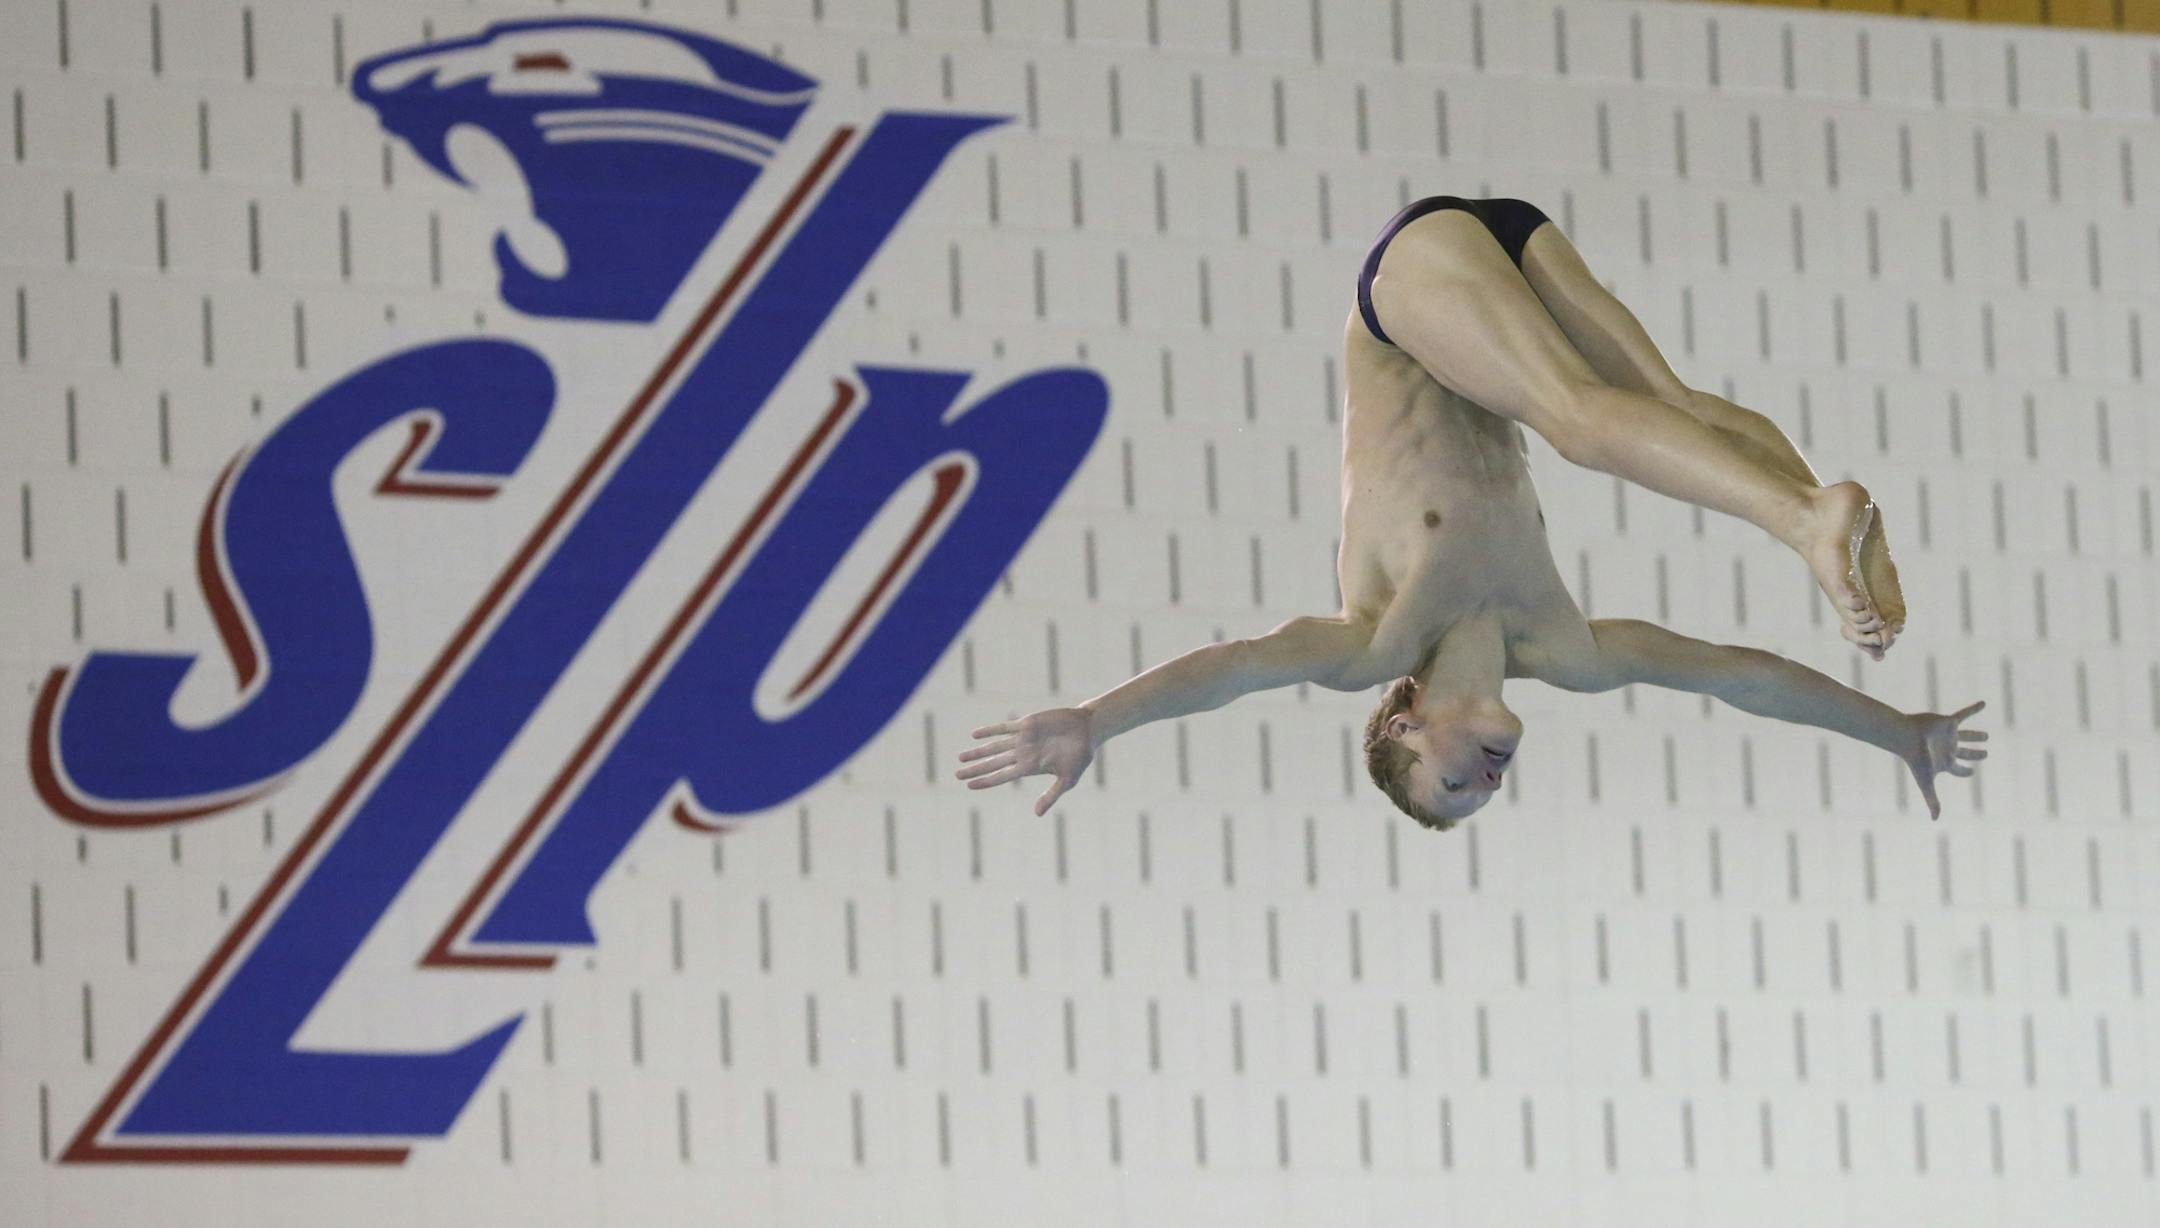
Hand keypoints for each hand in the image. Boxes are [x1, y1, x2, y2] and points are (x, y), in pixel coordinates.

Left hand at [955, 708, 1096, 814]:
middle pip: (993, 764)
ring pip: (994, 747)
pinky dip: (990, 730)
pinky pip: (1004, 727)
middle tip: (956, 775)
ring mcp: (1023, 739)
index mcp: (1030, 768)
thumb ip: (1052, 795)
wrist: (1088, 730)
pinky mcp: (1027, 724)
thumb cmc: (1080, 756)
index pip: (1002, 776)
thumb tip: (1037, 814)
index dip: (985, 781)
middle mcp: (1023, 754)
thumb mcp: (1068, 780)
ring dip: (978, 752)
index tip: (969, 786)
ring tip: (961, 757)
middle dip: (975, 769)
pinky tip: (975, 734)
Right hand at [1901, 700, 1988, 819]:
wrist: (1905, 736)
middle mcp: (1948, 748)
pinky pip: (1964, 714)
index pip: (1959, 770)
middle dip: (1975, 755)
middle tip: (1985, 754)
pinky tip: (1984, 703)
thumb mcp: (1926, 782)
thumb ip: (1932, 800)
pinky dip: (1974, 709)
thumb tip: (1935, 820)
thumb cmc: (1915, 759)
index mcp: (1945, 762)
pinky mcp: (1948, 721)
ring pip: (1966, 736)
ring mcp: (1948, 735)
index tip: (1971, 772)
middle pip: (1965, 753)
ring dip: (1976, 736)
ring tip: (1987, 736)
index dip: (1966, 772)